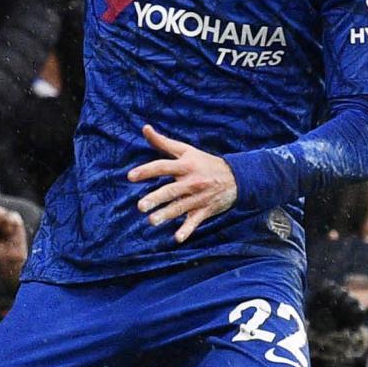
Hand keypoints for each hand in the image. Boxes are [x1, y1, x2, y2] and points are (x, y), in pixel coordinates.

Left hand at [128, 125, 236, 242]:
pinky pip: (194, 222)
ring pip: (180, 207)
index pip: (163, 167)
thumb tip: (145, 128)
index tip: (130, 176)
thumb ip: (163, 142)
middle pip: (170, 190)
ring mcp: (198, 198)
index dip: (146, 171)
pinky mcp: (204, 211)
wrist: (237, 178)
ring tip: (152, 221)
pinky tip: (177, 238)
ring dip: (166, 215)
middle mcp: (191, 182)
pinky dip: (187, 230)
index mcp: (185, 166)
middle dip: (156, 198)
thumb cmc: (205, 162)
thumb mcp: (187, 150)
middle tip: (140, 206)